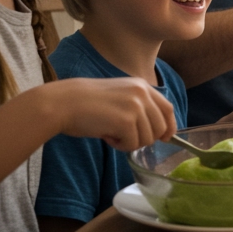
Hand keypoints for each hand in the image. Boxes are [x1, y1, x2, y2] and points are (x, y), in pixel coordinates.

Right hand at [48, 77, 176, 151]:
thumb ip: (140, 108)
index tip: (165, 138)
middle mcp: (142, 93)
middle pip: (160, 127)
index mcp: (142, 86)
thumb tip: (162, 132)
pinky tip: (106, 135)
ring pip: (147, 139)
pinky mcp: (126, 121)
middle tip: (123, 136)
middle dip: (145, 138)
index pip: (168, 108)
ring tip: (112, 133)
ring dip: (130, 142)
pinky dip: (120, 146)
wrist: (63, 103)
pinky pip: (133, 145)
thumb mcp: (120, 97)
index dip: (169, 126)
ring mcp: (136, 106)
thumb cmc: (87, 104)